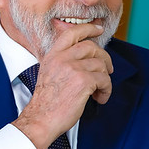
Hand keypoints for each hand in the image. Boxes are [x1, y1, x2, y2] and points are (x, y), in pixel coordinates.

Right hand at [13, 23, 112, 148]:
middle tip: (108, 70)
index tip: (99, 29)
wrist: (41, 119)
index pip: (72, 33)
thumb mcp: (49, 73)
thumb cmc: (46, 102)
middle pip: (92, 47)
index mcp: (53, 55)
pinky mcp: (83, 81)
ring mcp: (73, 68)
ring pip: (101, 65)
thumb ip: (63, 61)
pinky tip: (99, 98)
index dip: (88, 28)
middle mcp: (62, 58)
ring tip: (100, 91)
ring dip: (105, 79)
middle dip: (104, 58)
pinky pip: (104, 80)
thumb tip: (86, 58)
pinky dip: (106, 90)